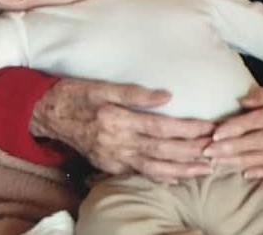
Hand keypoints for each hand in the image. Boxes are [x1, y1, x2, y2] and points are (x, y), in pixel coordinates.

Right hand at [29, 77, 215, 182]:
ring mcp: (112, 158)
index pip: (161, 127)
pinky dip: (159, 177)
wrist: (45, 113)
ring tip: (205, 170)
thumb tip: (167, 96)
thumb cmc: (75, 94)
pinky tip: (176, 177)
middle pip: (162, 151)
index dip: (187, 130)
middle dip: (191, 153)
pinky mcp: (107, 166)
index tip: (209, 128)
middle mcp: (116, 143)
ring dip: (181, 171)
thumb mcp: (102, 85)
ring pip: (153, 168)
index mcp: (117, 119)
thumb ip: (134, 92)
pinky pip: (138, 174)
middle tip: (217, 153)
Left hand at [202, 86, 262, 178]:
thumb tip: (241, 101)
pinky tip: (243, 174)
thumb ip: (262, 95)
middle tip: (209, 151)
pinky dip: (261, 172)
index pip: (260, 119)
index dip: (237, 127)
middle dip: (233, 147)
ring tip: (218, 162)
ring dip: (240, 161)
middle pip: (261, 141)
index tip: (216, 133)